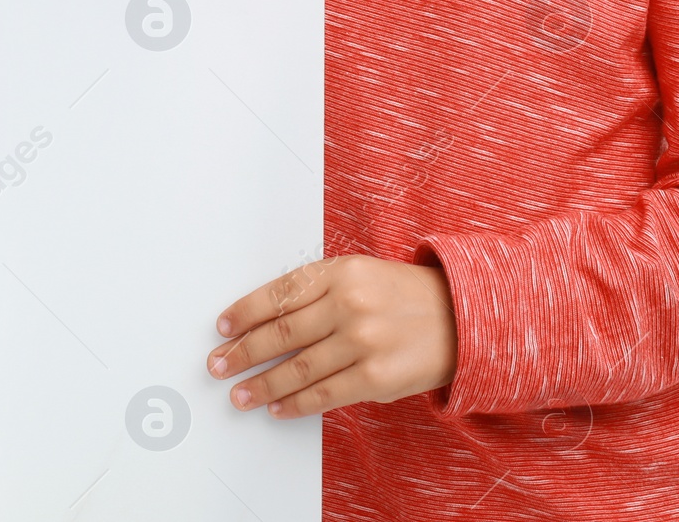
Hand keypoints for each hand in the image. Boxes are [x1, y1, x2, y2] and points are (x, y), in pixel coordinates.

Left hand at [206, 254, 456, 418]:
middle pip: (281, 332)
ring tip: (239, 394)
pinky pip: (324, 395)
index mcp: (341, 271)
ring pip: (298, 368)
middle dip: (243, 351)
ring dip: (261, 384)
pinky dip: (295, 404)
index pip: (279, 293)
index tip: (222, 327)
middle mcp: (350, 303)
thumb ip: (317, 290)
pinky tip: (276, 407)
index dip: (245, 312)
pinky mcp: (375, 377)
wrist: (461, 317)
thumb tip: (266, 320)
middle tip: (218, 364)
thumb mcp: (360, 273)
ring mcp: (363, 341)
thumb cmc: (402, 295)